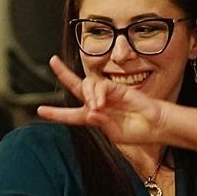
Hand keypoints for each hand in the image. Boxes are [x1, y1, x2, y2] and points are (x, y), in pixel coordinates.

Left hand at [37, 56, 168, 144]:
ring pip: (87, 86)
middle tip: (53, 61)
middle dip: (64, 74)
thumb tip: (90, 111)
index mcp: (95, 118)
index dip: (56, 113)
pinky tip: (102, 104)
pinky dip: (98, 94)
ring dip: (88, 96)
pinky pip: (101, 86)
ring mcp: (108, 94)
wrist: (156, 125)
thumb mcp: (115, 134)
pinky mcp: (118, 88)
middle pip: (76, 87)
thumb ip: (100, 123)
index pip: (71, 115)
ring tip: (97, 108)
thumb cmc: (138, 132)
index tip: (40, 110)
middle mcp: (99, 103)